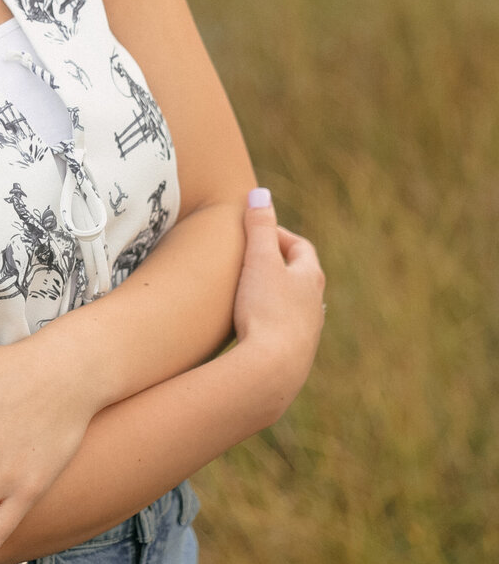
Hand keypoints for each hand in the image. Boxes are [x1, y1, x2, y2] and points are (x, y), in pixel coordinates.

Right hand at [233, 188, 324, 418]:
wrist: (273, 369)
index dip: (279, 235)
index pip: (301, 247)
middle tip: (251, 259)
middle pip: (301, 277)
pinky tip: (251, 329)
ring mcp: (306, 332)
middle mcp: (315, 305)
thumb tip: (260, 193)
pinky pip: (283, 330)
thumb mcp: (259, 260)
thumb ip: (259, 227)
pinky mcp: (292, 355)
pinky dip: (269, 321)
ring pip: (294, 306)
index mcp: (310, 278)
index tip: (255, 231)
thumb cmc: (266, 310)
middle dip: (278, 265)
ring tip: (249, 294)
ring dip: (275, 296)